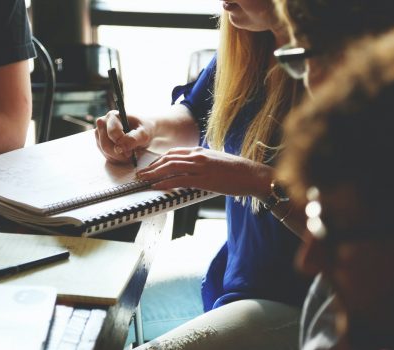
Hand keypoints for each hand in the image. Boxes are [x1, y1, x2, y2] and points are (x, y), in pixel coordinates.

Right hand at [94, 110, 152, 163]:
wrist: (142, 132)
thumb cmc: (143, 129)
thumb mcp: (144, 134)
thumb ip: (133, 139)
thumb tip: (120, 148)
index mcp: (113, 116)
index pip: (112, 132)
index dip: (122, 143)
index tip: (131, 150)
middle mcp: (103, 123)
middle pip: (105, 144)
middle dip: (119, 153)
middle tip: (131, 154)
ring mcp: (99, 134)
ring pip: (105, 152)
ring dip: (119, 157)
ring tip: (130, 153)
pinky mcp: (100, 144)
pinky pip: (106, 156)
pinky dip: (117, 159)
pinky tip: (125, 155)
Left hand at [136, 147, 271, 196]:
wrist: (252, 174)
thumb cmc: (237, 171)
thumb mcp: (216, 161)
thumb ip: (202, 163)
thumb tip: (191, 170)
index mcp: (200, 151)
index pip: (173, 153)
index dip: (159, 160)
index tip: (150, 167)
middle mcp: (198, 156)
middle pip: (168, 158)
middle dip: (152, 166)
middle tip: (140, 174)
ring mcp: (200, 166)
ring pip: (170, 167)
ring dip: (153, 173)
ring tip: (143, 179)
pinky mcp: (204, 179)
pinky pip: (179, 180)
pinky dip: (165, 182)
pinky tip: (156, 186)